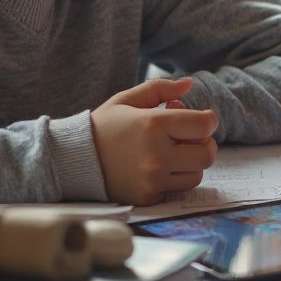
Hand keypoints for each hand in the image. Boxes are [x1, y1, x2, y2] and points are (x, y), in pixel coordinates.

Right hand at [91, 77, 218, 205]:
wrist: (72, 161)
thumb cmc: (103, 127)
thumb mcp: (128, 99)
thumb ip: (161, 88)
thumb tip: (189, 83)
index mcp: (153, 124)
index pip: (204, 125)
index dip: (208, 120)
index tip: (201, 119)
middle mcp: (156, 154)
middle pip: (207, 153)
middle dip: (203, 143)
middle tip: (188, 138)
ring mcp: (152, 179)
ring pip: (197, 174)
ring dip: (191, 163)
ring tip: (172, 153)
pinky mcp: (147, 197)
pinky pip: (178, 189)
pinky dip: (175, 179)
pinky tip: (159, 168)